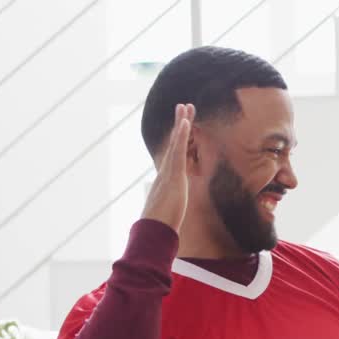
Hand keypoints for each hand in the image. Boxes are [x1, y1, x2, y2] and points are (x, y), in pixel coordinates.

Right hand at [141, 103, 194, 231]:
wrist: (153, 232)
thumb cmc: (160, 228)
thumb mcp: (170, 216)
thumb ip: (170, 213)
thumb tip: (169, 219)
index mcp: (168, 181)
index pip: (176, 156)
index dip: (180, 141)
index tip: (183, 126)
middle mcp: (166, 172)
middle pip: (175, 144)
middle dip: (180, 125)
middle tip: (183, 107)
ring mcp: (168, 172)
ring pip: (176, 143)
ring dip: (181, 123)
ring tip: (185, 106)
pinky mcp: (173, 174)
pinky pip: (178, 151)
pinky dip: (181, 135)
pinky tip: (185, 122)